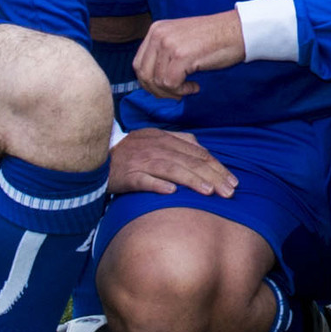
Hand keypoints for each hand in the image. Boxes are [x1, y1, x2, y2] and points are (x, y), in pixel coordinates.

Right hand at [109, 127, 233, 196]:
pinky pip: (144, 180)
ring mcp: (141, 161)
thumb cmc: (131, 152)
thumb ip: (179, 141)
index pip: (197, 153)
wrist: (97, 157)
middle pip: (189, 162)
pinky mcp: (127, 175)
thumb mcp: (155, 140)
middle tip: (230, 192)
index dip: (217, 167)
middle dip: (213, 176)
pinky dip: (157, 185)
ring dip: (191, 180)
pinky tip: (172, 192)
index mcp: (165, 138)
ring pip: (171, 169)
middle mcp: (156, 148)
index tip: (233, 181)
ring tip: (209, 192)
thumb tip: (202, 148)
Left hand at [133, 9, 247, 95]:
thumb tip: (151, 79)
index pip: (139, 63)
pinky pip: (170, 84)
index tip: (167, 88)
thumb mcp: (181, 38)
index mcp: (156, 29)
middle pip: (144, 74)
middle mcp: (159, 35)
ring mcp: (169, 44)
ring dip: (172, 92)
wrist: (239, 30)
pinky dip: (181, 91)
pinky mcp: (181, 56)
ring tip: (188, 87)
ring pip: (156, 81)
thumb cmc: (215, 37)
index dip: (150, 82)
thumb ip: (164, 52)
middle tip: (176, 93)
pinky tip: (194, 86)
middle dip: (158, 90)